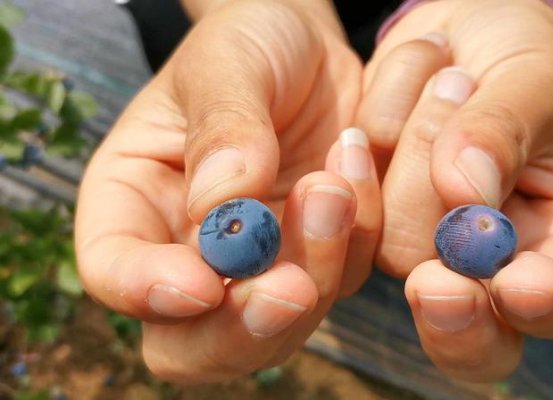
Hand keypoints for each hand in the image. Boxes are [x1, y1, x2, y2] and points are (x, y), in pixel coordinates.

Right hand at [74, 0, 381, 382]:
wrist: (308, 49)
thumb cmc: (247, 44)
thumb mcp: (224, 62)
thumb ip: (219, 126)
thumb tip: (220, 204)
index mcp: (134, 201)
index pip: (114, 271)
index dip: (147, 291)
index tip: (199, 282)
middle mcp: (188, 250)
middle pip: (192, 342)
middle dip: (242, 326)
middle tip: (290, 284)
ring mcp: (256, 265)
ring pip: (276, 327)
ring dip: (316, 271)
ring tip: (335, 182)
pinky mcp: (315, 258)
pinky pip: (341, 281)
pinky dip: (357, 241)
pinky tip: (359, 167)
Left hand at [355, 0, 552, 380]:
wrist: (450, 41)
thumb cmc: (511, 57)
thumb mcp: (530, 76)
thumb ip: (503, 131)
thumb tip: (465, 189)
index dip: (549, 305)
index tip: (518, 285)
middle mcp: (489, 257)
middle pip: (466, 310)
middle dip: (450, 297)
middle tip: (432, 281)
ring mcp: (425, 244)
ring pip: (398, 250)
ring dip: (414, 158)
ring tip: (445, 83)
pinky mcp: (372, 222)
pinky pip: (352, 209)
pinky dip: (365, 153)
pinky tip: (388, 111)